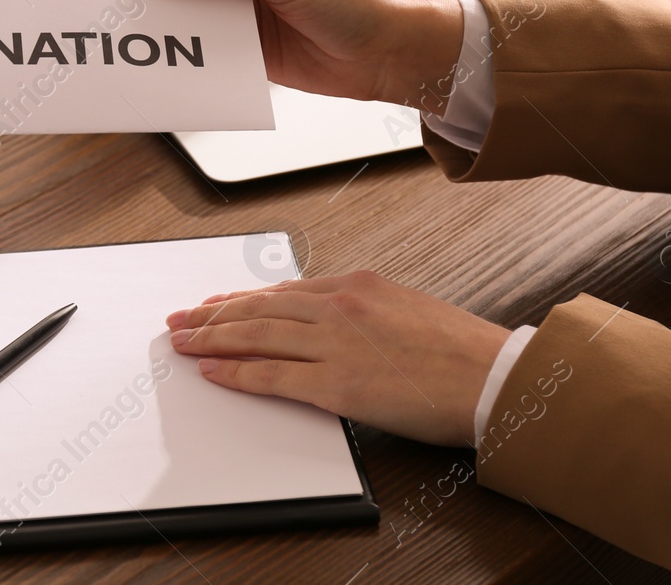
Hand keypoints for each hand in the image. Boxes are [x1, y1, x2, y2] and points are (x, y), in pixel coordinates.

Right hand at [145, 0, 463, 112]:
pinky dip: (194, 64)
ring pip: (191, 25)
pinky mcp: (249, 50)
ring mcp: (243, 13)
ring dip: (174, 39)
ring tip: (144, 53)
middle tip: (123, 26)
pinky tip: (177, 72)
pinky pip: (210, 55)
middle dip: (157, 8)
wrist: (389, 51)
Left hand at [165, 272, 508, 446]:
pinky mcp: (336, 384)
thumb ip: (363, 311)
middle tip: (180, 319)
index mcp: (355, 285)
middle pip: (257, 308)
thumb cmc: (458, 351)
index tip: (214, 302)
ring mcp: (333, 344)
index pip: (281, 291)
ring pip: (254, 336)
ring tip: (182, 342)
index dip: (240, 298)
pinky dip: (235, 374)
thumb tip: (331, 322)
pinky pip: (270, 376)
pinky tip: (211, 372)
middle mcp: (338, 307)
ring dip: (211, 339)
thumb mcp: (405, 309)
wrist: (491, 377)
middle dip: (212, 314)